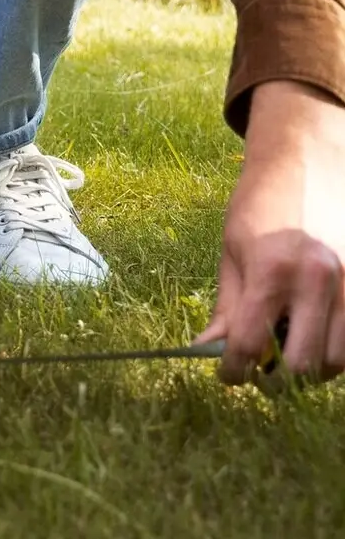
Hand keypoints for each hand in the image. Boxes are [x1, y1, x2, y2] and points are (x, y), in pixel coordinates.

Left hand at [199, 80, 344, 381]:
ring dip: (312, 367)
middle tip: (262, 371)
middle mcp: (318, 280)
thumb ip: (227, 308)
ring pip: (338, 361)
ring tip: (291, 351)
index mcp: (273, 271)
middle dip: (276, 378)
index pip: (251, 345)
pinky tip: (316, 334)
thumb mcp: (233, 252)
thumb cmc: (261, 205)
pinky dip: (337, 348)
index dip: (235, 370)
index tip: (230, 373)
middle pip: (302, 365)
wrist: (307, 160)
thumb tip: (206, 351)